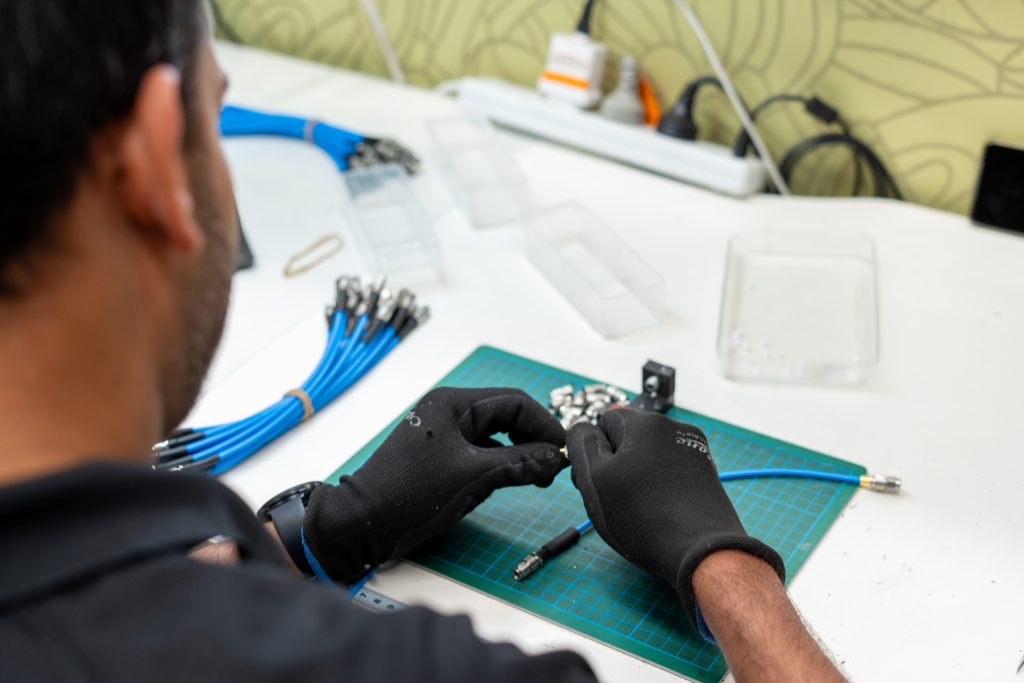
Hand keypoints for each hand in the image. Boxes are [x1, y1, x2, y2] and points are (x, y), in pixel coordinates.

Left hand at [303, 387, 566, 582]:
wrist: (364, 523)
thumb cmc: (413, 493)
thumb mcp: (474, 476)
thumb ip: (520, 463)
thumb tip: (558, 458)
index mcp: (454, 404)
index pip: (514, 403)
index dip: (544, 425)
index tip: (564, 452)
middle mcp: (450, 413)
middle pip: (506, 417)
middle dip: (534, 439)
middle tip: (554, 468)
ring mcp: (444, 435)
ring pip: (496, 437)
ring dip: (519, 453)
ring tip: (538, 478)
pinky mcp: (441, 458)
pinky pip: (481, 453)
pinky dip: (501, 465)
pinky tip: (513, 481)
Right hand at [566, 409, 784, 623]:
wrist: (701, 551)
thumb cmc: (640, 515)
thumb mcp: (594, 479)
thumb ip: (581, 445)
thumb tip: (583, 429)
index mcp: (646, 422)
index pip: (604, 423)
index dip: (593, 452)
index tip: (595, 481)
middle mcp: (674, 428)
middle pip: (630, 439)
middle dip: (616, 464)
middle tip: (614, 499)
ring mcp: (695, 450)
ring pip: (650, 457)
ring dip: (639, 476)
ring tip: (639, 509)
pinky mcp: (706, 473)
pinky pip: (671, 472)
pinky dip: (661, 486)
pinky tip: (660, 511)